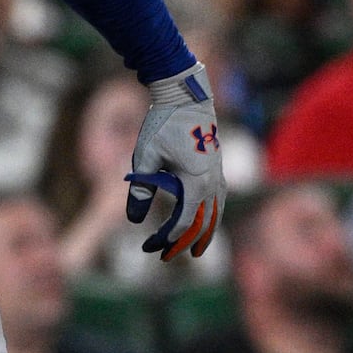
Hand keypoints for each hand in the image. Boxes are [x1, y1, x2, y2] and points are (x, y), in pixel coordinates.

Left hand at [126, 65, 225, 261]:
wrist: (186, 96)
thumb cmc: (162, 124)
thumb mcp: (144, 157)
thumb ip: (139, 190)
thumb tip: (132, 220)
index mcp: (196, 183)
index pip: (184, 223)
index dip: (167, 239)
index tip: (148, 245)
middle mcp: (213, 182)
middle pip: (203, 224)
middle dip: (184, 242)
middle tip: (164, 255)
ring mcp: (219, 175)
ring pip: (216, 214)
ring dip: (204, 233)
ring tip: (195, 250)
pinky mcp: (218, 168)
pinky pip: (219, 200)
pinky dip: (211, 216)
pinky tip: (203, 221)